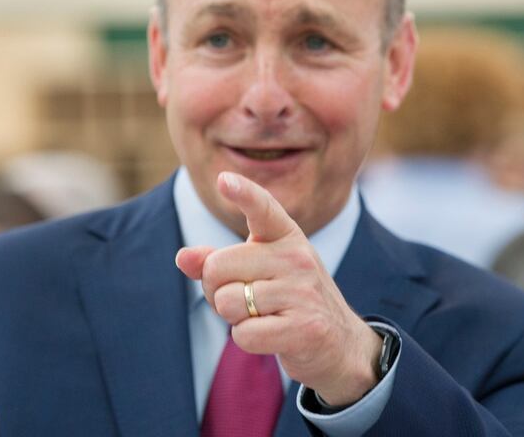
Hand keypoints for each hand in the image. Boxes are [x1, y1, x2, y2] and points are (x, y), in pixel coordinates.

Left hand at [175, 171, 381, 405]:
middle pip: (217, 267)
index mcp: (286, 236)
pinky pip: (244, 334)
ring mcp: (303, 292)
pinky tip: (273, 335)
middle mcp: (297, 257)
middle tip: (246, 299)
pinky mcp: (305, 327)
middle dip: (216, 290)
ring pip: (227, 303)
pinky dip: (248, 339)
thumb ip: (217, 262)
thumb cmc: (287, 301)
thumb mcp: (257, 272)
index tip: (223, 180)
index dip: (243, 193)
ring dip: (235, 318)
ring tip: (264, 316)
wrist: (340, 343)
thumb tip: (183, 258)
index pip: (263, 208)